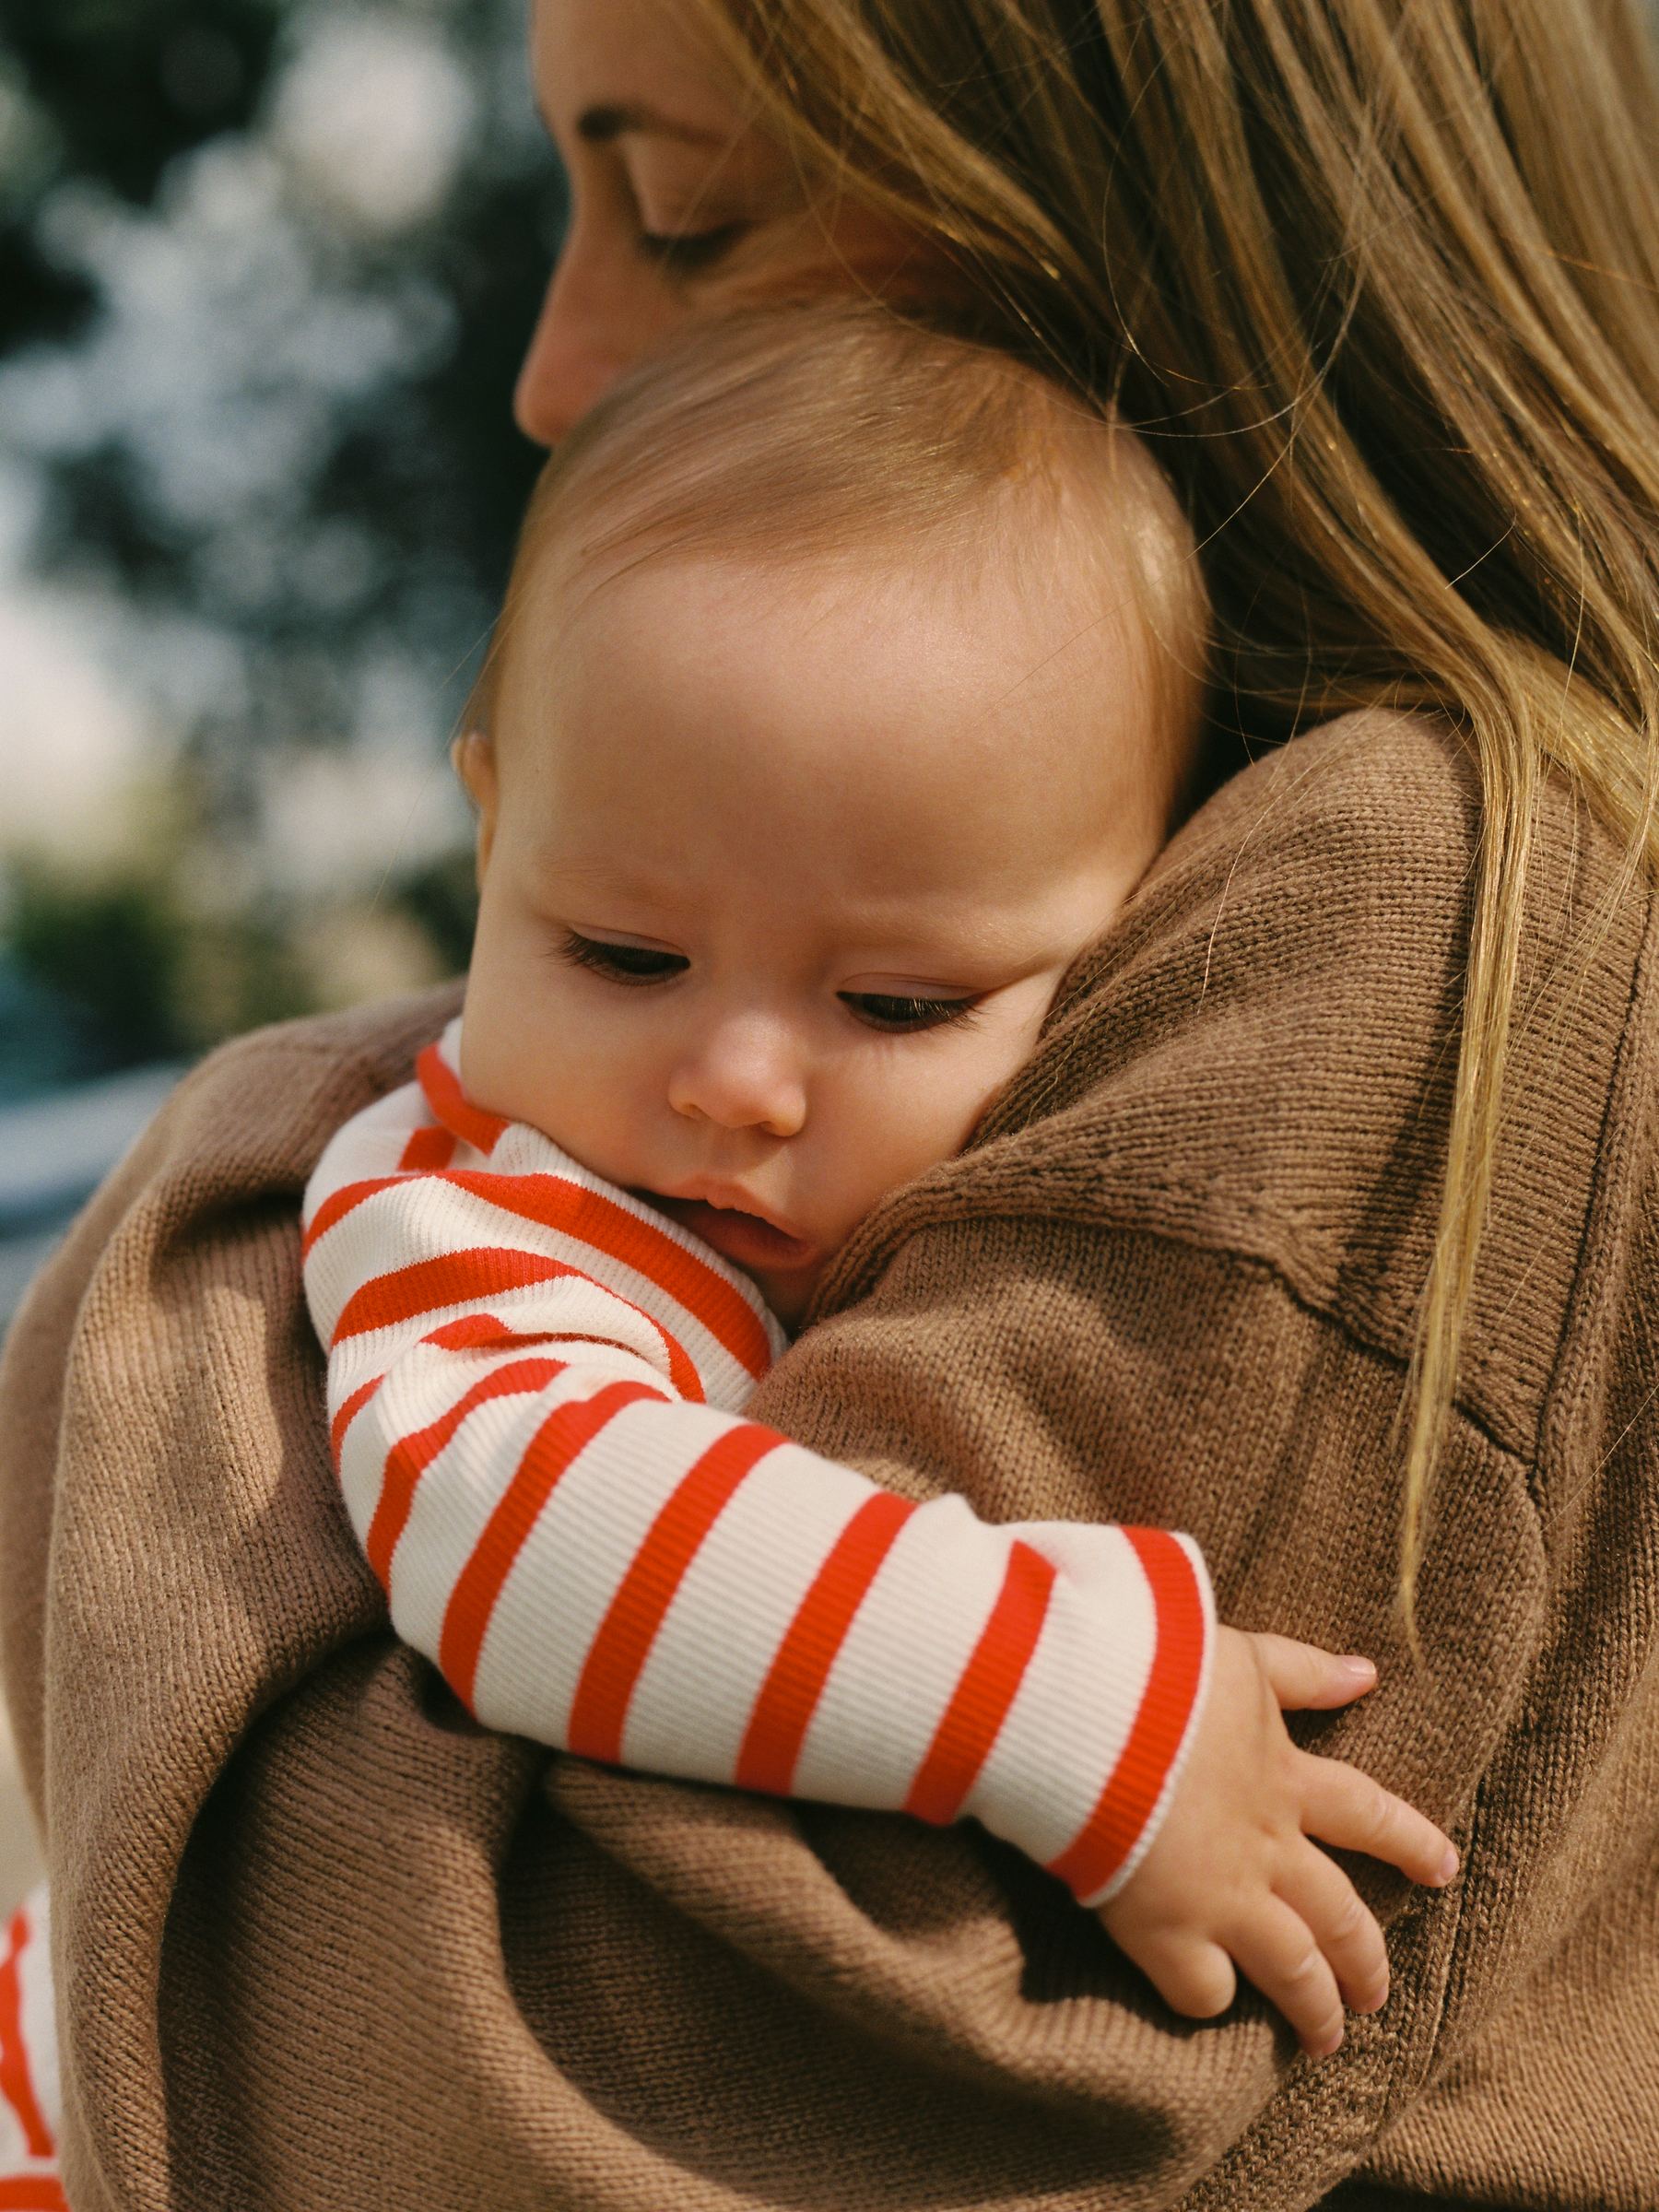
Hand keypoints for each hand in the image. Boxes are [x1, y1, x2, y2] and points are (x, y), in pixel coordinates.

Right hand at [1097, 1627, 1458, 2056]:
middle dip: (1365, 1960)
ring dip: (1316, 2009)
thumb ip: (1304, 1671)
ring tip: (1326, 2039)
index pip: (1368, 1815)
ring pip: (1295, 1971)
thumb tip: (1366, 1672)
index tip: (1445, 1869)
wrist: (1089, 1709)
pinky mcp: (1166, 1931)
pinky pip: (1205, 1990)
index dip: (1410, 1842)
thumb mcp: (1242, 1657)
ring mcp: (1223, 1898)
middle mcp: (1267, 1849)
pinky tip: (1214, 2005)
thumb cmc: (1161, 1672)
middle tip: (1377, 1996)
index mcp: (1284, 1779)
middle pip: (1339, 1917)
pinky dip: (1213, 2000)